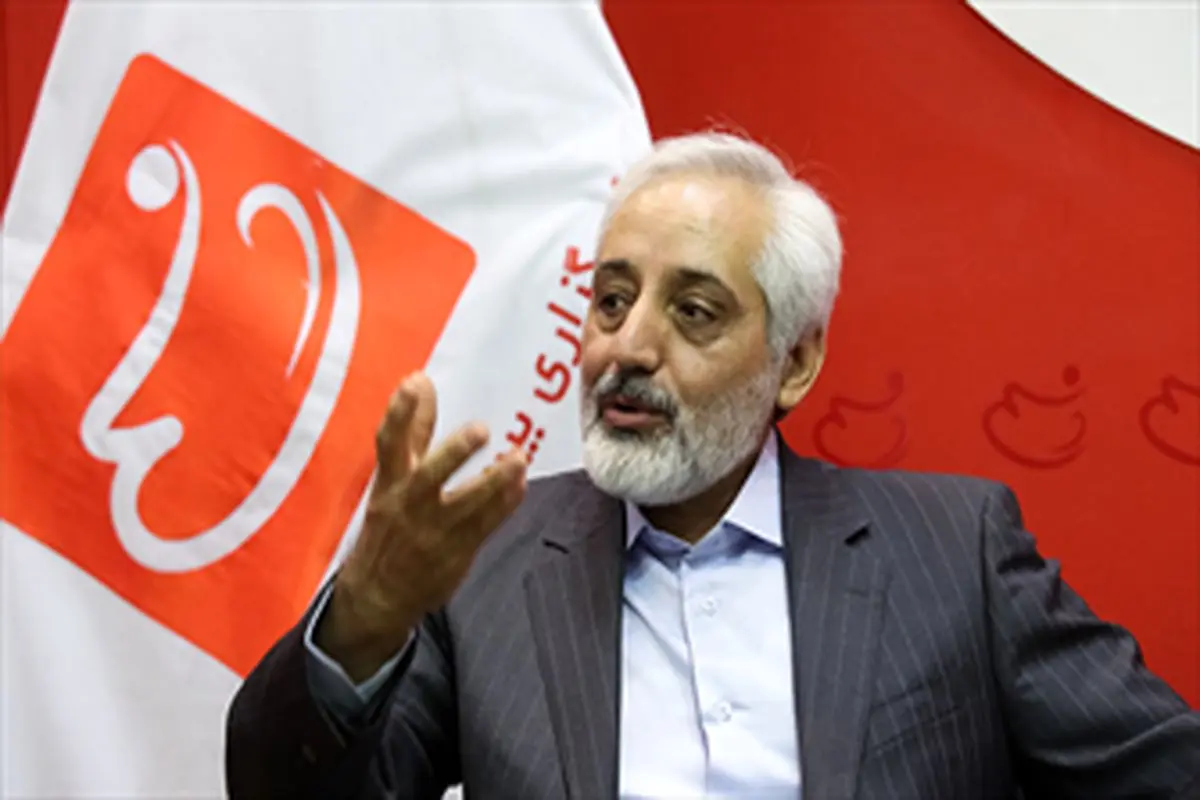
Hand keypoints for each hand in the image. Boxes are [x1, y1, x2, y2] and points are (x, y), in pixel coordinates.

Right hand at [316, 372, 526, 680]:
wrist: (378, 595)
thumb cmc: (389, 526)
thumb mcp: (390, 480)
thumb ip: (410, 431)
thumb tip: (420, 380)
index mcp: (390, 483)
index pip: (389, 443)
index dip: (400, 413)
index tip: (417, 382)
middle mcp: (409, 504)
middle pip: (430, 475)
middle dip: (455, 453)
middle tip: (481, 430)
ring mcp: (433, 530)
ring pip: (467, 503)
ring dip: (494, 480)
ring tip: (518, 458)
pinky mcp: (456, 551)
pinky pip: (485, 525)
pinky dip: (504, 504)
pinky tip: (520, 486)